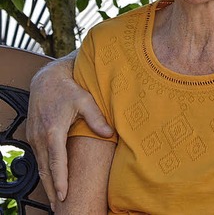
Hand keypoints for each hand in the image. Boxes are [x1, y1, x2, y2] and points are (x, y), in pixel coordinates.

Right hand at [26, 52, 112, 207]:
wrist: (47, 81)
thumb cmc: (69, 90)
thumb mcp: (85, 100)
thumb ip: (97, 118)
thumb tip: (109, 133)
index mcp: (53, 131)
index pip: (57, 162)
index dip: (60, 181)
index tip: (65, 195)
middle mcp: (41, 137)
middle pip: (46, 170)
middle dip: (53, 190)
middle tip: (61, 207)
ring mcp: (35, 138)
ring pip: (41, 166)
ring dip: (48, 184)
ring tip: (57, 200)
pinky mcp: (34, 137)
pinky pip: (39, 159)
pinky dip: (45, 172)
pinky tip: (52, 182)